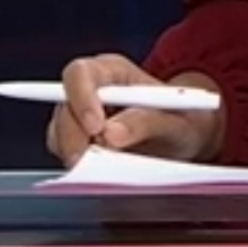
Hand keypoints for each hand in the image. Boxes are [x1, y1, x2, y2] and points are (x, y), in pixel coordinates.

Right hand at [46, 54, 224, 166]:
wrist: (187, 137)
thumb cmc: (183, 119)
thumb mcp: (177, 120)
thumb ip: (147, 122)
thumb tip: (110, 135)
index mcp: (114, 71)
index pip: (81, 74)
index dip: (82, 98)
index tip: (96, 127)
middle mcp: (92, 91)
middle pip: (64, 106)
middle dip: (72, 135)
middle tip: (86, 161)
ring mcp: (83, 118)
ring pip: (60, 133)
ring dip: (73, 153)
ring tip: (97, 171)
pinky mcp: (81, 144)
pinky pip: (68, 154)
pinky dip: (79, 167)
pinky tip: (97, 175)